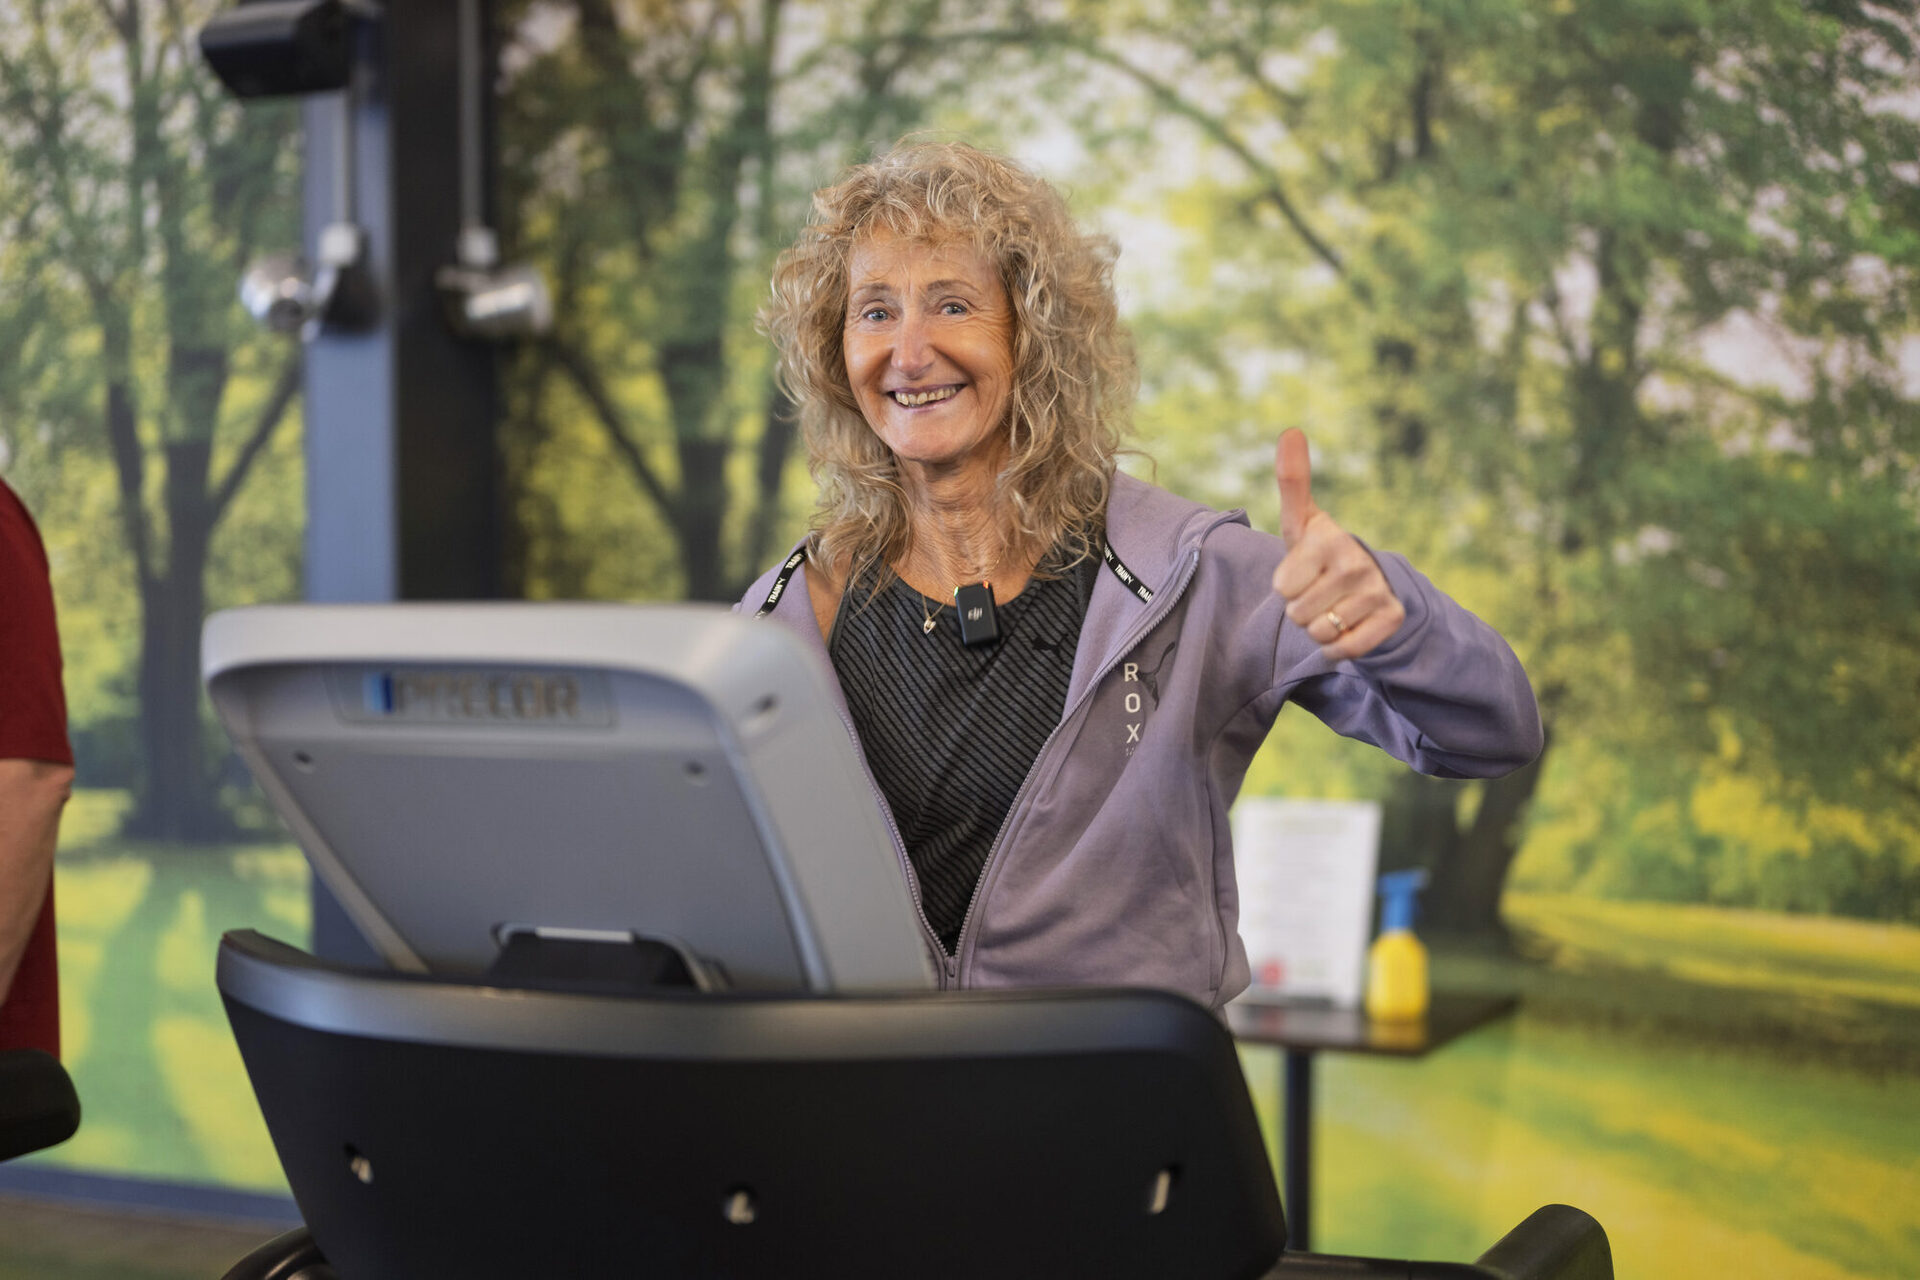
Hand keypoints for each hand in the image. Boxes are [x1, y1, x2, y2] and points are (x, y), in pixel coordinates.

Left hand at [1271, 428, 1403, 659]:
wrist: (1371, 583)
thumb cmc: (1322, 551)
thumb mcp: (1302, 521)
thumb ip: (1292, 481)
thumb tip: (1290, 429)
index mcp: (1330, 539)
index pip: (1282, 588)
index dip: (1287, 586)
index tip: (1305, 570)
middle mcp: (1357, 562)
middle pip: (1297, 614)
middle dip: (1301, 610)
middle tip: (1320, 591)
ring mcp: (1377, 591)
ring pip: (1320, 633)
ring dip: (1320, 629)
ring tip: (1334, 606)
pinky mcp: (1391, 618)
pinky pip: (1345, 650)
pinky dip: (1340, 647)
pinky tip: (1349, 627)